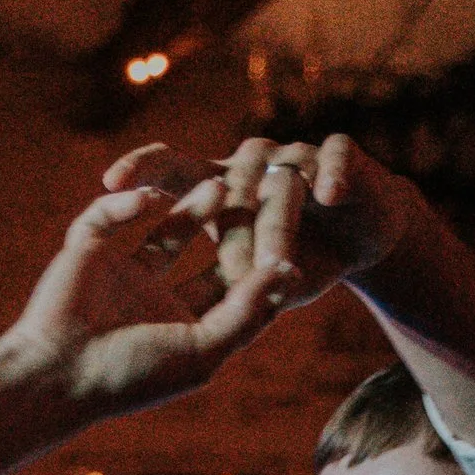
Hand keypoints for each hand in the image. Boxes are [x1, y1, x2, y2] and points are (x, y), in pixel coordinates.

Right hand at [2, 180, 286, 423]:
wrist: (57, 375)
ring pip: (165, 228)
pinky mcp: (89, 250)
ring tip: (218, 187)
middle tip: (260, 198)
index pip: (231, 288)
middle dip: (231, 228)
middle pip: (204, 253)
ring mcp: (122, 272)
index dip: (259, 263)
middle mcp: (156, 299)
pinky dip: (130, 203)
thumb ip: (246, 311)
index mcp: (184, 328)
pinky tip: (153, 199)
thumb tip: (288, 270)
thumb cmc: (131, 374)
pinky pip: (113, 215)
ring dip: (192, 206)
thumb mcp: (201, 350)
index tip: (288, 236)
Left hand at [103, 132, 427, 317]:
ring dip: (277, 222)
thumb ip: (220, 289)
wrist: (365, 235)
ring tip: (276, 262)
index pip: (171, 166)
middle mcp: (253, 162)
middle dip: (234, 235)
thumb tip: (168, 320)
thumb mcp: (253, 279)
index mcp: (220, 183)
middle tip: (236, 277)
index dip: (140, 168)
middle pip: (232, 188)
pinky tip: (328, 196)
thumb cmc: (297, 256)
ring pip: (279, 180)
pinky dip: (331, 172)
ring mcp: (297, 154)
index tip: (109, 186)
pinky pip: (334, 155)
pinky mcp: (342, 154)